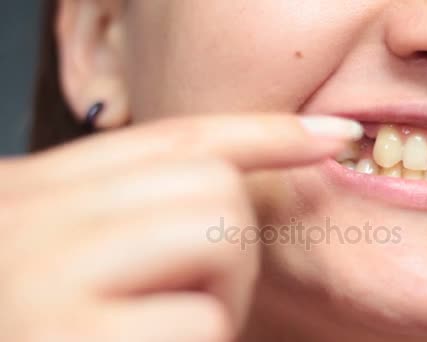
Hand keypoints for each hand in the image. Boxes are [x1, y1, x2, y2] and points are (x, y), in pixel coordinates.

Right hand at [0, 113, 360, 340]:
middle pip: (212, 183)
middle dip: (234, 247)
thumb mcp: (68, 256)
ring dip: (223, 296)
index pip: (172, 138)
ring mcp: (48, 276)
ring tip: (168, 329)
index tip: (336, 136)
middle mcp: (30, 217)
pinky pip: (203, 320)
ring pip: (221, 235)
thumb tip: (228, 193)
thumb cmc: (47, 324)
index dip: (265, 132)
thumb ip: (127, 216)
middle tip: (194, 300)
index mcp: (33, 191)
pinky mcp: (73, 339)